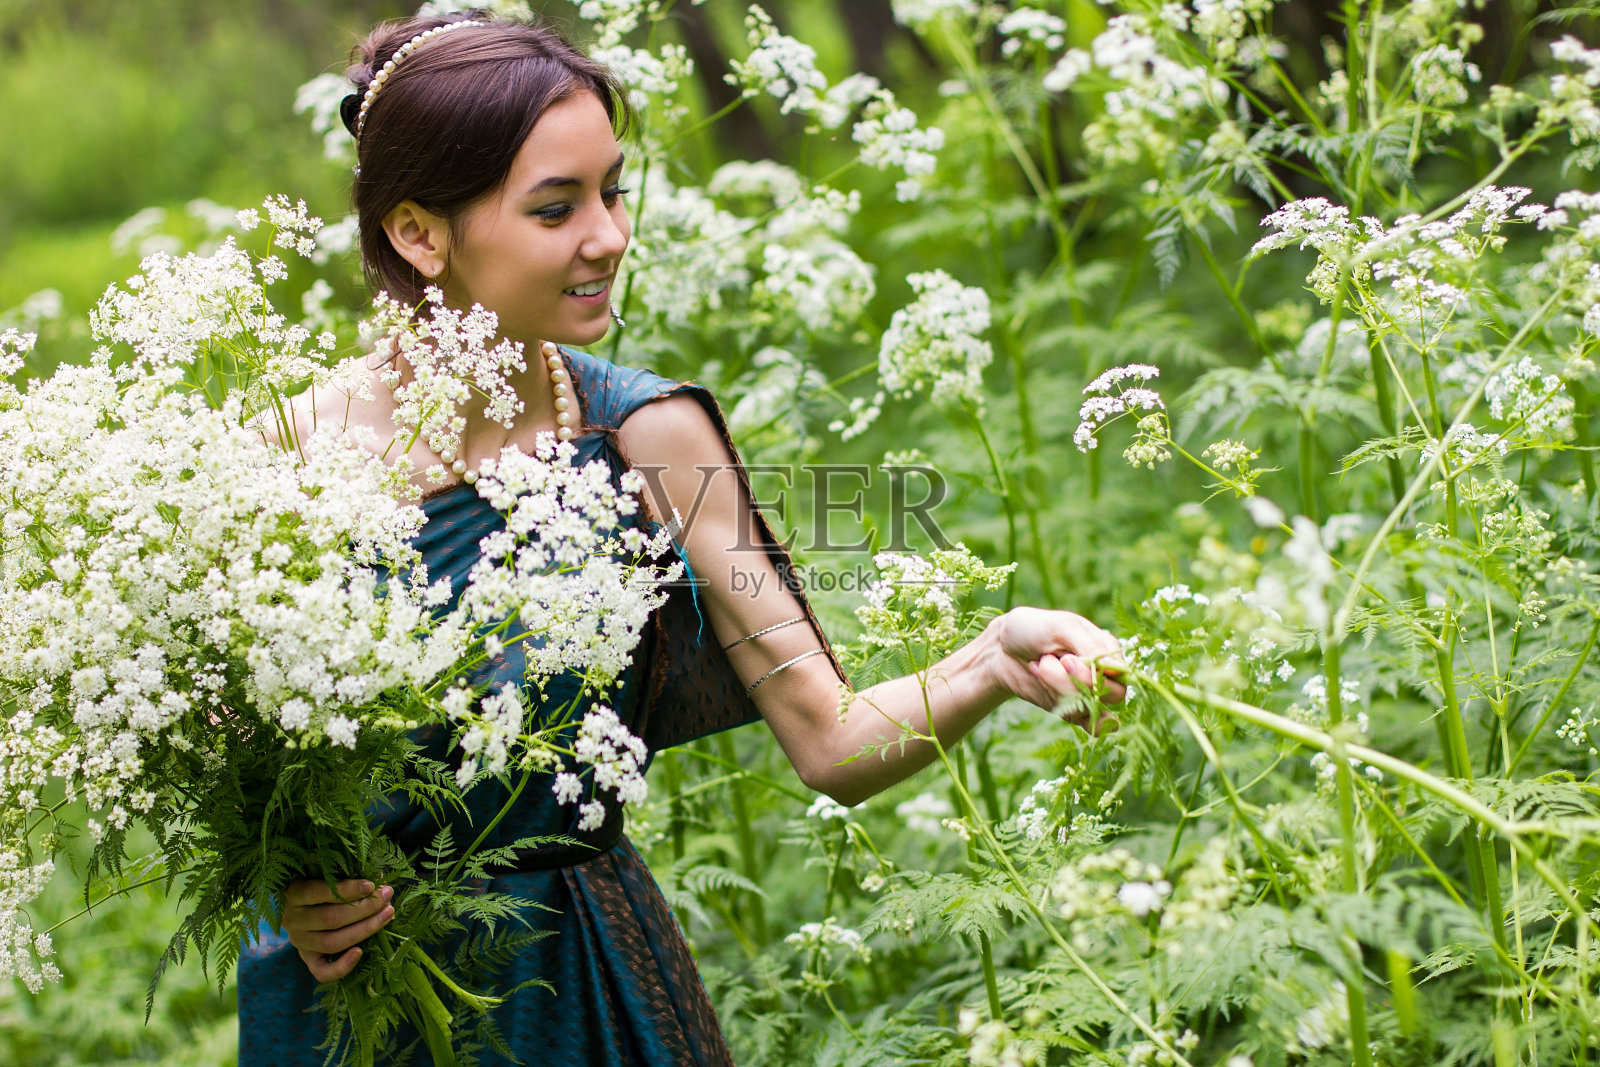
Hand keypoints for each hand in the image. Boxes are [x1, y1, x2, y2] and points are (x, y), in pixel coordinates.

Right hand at [281, 877, 395, 982]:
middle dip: (365, 908)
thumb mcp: (328, 876)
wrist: (302, 909)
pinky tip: (360, 952)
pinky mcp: (308, 960)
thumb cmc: (322, 886)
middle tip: (387, 897)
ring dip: (365, 929)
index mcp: (294, 894)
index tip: (371, 885)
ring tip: (388, 915)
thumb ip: (349, 876)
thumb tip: (380, 880)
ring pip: (332, 943)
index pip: (319, 892)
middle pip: (331, 918)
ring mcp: (299, 942)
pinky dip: (342, 966)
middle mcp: (292, 920)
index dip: (347, 889)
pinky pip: (322, 972)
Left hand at [988, 607, 1125, 732]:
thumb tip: (1117, 669)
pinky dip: (1069, 712)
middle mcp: (1102, 673)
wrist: (1000, 650)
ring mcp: (1088, 693)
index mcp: (1105, 648)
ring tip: (1037, 667)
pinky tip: (1054, 699)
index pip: (1120, 671)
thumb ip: (1090, 646)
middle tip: (1044, 662)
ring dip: (1058, 690)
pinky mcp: (1072, 709)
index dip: (1094, 671)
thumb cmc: (1031, 629)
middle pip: (1111, 694)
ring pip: (1092, 708)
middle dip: (1072, 682)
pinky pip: (1088, 724)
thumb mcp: (1060, 626)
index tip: (1064, 659)